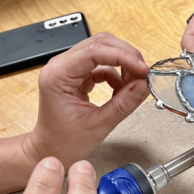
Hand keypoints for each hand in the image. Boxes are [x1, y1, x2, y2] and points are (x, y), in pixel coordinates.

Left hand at [23, 33, 149, 168]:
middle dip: (125, 56)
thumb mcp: (98, 125)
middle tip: (143, 74)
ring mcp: (69, 69)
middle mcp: (60, 67)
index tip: (142, 69)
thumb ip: (123, 104)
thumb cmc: (63, 141)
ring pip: (102, 51)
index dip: (123, 57)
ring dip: (123, 64)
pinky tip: (122, 89)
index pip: (94, 52)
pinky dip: (118, 73)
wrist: (51, 149)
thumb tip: (143, 86)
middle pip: (99, 44)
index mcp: (57, 76)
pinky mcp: (78, 75)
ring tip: (133, 84)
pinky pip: (103, 64)